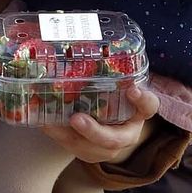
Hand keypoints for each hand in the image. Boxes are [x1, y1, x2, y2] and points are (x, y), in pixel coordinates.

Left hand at [41, 83, 159, 165]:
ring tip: (49, 122)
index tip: (133, 90)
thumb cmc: (113, 97)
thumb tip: (85, 39)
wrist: (106, 126)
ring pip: (88, 148)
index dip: (142, 100)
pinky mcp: (89, 153)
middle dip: (93, 131)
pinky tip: (42, 122)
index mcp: (138, 113)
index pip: (148, 107)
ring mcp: (106, 148)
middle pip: (114, 139)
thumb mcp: (117, 85)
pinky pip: (72, 147)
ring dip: (66, 135)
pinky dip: (56, 134)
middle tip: (76, 119)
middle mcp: (126, 134)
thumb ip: (110, 72)